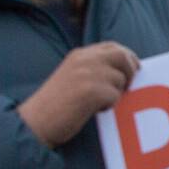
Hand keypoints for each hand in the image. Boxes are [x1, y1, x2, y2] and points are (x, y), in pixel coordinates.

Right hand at [17, 43, 140, 147]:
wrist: (35, 122)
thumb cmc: (57, 104)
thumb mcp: (74, 76)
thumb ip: (95, 68)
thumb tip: (129, 70)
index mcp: (79, 55)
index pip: (113, 46)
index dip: (128, 57)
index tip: (133, 69)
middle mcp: (84, 60)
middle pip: (122, 56)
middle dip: (131, 70)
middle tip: (128, 87)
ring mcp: (88, 74)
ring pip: (120, 79)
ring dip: (116, 93)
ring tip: (97, 103)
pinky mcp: (91, 91)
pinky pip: (115, 96)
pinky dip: (109, 105)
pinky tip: (93, 110)